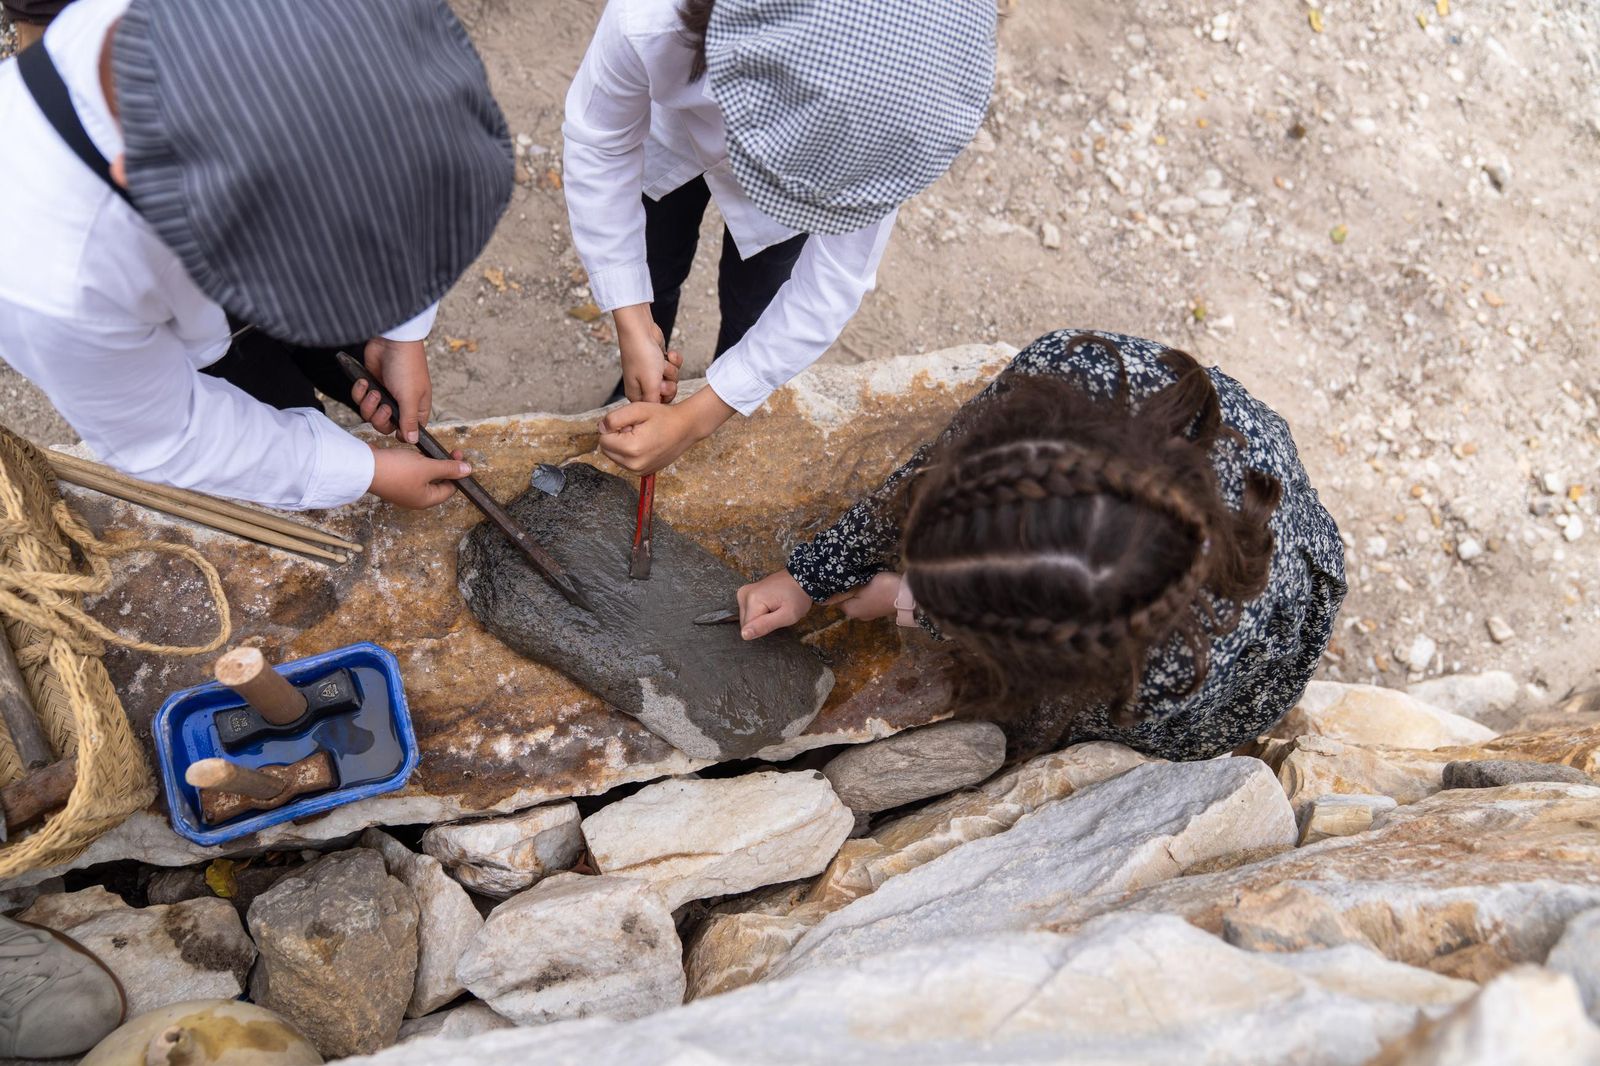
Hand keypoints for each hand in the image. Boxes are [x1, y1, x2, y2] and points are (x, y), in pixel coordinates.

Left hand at [354, 338, 431, 443]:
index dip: (399, 433)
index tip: (394, 427)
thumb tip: (413, 441)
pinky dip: (359, 392)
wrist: (391, 341)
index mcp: (416, 408)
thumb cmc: (407, 366)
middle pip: (385, 426)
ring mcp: (384, 395)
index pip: (408, 431)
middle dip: (379, 418)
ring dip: (368, 404)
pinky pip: (360, 399)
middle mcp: (400, 404)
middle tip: (384, 405)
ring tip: (373, 390)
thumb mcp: (410, 397)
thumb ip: (409, 421)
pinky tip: (364, 381)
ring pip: (370, 414)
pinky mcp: (370, 386)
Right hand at [368, 445, 470, 508]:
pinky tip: (415, 452)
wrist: (363, 467)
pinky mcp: (394, 480)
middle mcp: (415, 498)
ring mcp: (404, 490)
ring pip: (424, 476)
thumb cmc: (396, 470)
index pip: (450, 489)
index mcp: (426, 500)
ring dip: (431, 463)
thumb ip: (448, 468)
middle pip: (438, 483)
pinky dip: (417, 462)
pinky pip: (411, 472)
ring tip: (431, 451)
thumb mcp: (427, 467)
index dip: (458, 473)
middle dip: (445, 466)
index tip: (459, 456)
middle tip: (450, 451)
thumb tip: (468, 470)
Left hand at [598, 387, 734, 474]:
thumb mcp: (637, 409)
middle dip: (616, 437)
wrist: (686, 428)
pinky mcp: (643, 472)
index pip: (603, 439)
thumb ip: (613, 418)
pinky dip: (629, 452)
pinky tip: (644, 443)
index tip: (630, 423)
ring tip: (641, 435)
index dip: (613, 427)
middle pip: (607, 449)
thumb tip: (601, 427)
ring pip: (615, 456)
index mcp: (631, 449)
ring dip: (622, 445)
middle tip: (635, 428)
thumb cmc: (664, 417)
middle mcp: (634, 464)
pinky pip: (625, 462)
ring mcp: (639, 471)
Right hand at [614, 305, 682, 403]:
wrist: (640, 329)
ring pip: (672, 379)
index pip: (656, 406)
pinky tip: (669, 353)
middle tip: (663, 376)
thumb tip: (657, 414)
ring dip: (671, 369)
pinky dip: (674, 359)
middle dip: (670, 383)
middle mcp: (643, 384)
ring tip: (663, 361)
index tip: (662, 389)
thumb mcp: (650, 385)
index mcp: (636, 394)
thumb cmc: (642, 356)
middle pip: (667, 394)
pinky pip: (674, 366)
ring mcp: (651, 372)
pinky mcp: (659, 360)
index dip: (664, 399)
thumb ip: (655, 402)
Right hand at [737, 570, 813, 639]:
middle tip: (777, 613)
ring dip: (760, 618)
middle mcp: (744, 594)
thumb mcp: (787, 615)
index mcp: (752, 600)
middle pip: (746, 623)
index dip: (764, 628)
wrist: (801, 578)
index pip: (748, 628)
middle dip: (761, 623)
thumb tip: (744, 634)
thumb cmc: (797, 596)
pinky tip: (770, 605)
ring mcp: (744, 592)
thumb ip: (765, 626)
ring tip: (775, 608)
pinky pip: (749, 611)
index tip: (776, 618)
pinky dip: (759, 612)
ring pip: (747, 618)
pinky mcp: (745, 592)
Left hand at [824, 571, 903, 621]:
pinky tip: (872, 584)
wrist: (906, 595)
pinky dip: (868, 592)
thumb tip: (823, 598)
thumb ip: (843, 589)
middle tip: (853, 573)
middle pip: (847, 598)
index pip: (835, 597)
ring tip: (863, 577)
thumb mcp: (860, 585)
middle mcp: (857, 615)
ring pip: (858, 598)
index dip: (838, 585)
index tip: (842, 574)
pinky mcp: (878, 610)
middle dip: (849, 587)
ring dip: (859, 589)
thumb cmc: (881, 588)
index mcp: (849, 610)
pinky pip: (867, 599)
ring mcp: (869, 614)